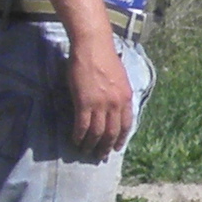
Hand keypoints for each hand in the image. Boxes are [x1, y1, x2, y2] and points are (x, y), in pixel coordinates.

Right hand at [66, 34, 135, 157]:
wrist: (93, 47)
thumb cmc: (105, 58)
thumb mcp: (120, 78)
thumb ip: (119, 94)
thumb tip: (116, 107)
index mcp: (126, 97)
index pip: (126, 124)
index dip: (121, 138)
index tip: (116, 147)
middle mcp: (116, 104)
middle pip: (112, 132)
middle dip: (106, 146)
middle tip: (100, 155)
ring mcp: (100, 104)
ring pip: (97, 133)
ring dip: (91, 144)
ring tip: (85, 151)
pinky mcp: (84, 103)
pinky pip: (82, 126)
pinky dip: (79, 136)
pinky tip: (75, 140)